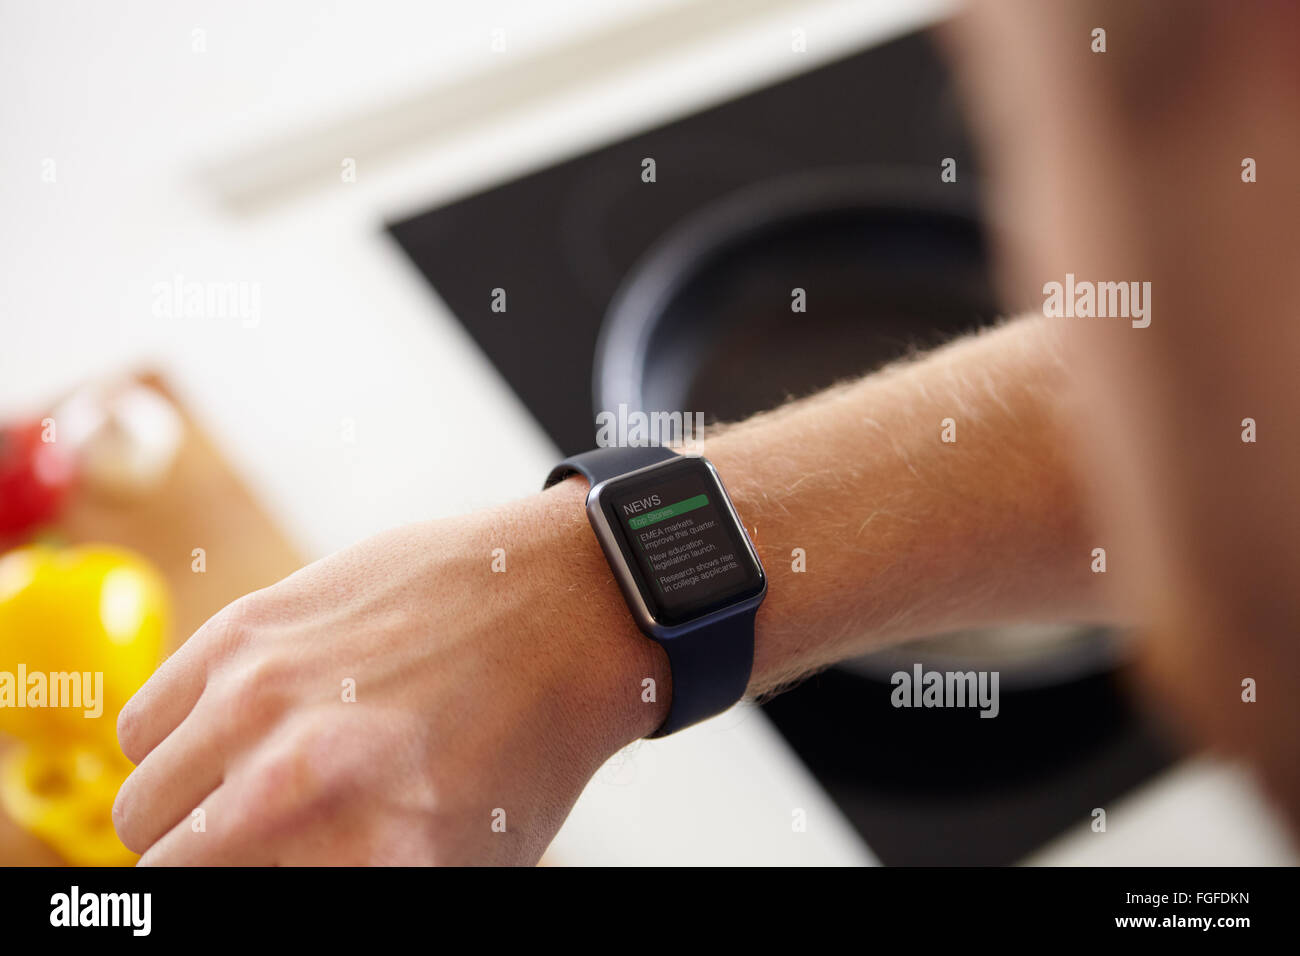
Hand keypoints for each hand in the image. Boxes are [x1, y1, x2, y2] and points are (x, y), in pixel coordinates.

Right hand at [112, 479, 667, 864]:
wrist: (564, 610)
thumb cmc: (527, 742)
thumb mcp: (462, 864)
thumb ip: (352, 884)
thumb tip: (273, 877)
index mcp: (372, 862)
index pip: (217, 911)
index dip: (232, 899)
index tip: (249, 877)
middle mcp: (300, 787)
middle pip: (163, 874)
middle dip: (203, 873)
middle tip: (244, 854)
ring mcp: (263, 701)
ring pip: (141, 805)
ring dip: (183, 812)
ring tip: (243, 791)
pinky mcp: (246, 630)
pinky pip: (141, 723)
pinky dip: (176, 740)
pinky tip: (236, 729)